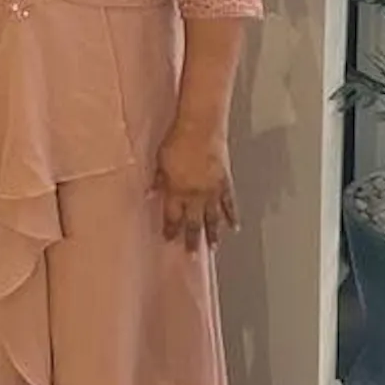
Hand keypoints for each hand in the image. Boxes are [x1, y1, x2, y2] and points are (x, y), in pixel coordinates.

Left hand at [154, 123, 237, 251]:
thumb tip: (149, 194)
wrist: (201, 127)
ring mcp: (212, 190)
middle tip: (192, 258)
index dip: (170, 229)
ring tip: (213, 248)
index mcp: (176, 190)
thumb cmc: (176, 140)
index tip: (169, 241)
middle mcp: (195, 194)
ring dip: (213, 234)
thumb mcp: (160, 160)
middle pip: (193, 222)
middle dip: (191, 240)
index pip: (172, 216)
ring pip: (213, 217)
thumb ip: (157, 179)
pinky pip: (229, 203)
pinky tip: (235, 227)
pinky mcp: (225, 181)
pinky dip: (232, 216)